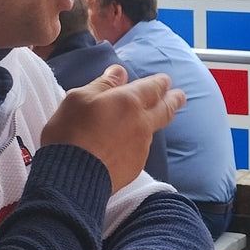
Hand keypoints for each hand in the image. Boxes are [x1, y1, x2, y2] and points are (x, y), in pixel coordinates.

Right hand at [41, 64, 184, 190]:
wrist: (71, 178)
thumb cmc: (70, 134)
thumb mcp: (78, 99)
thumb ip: (103, 85)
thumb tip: (118, 72)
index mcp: (128, 101)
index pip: (152, 87)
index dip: (159, 83)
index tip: (165, 80)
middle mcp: (141, 124)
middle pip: (165, 109)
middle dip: (174, 100)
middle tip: (180, 96)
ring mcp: (141, 148)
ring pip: (152, 131)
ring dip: (152, 123)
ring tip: (145, 121)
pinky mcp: (134, 168)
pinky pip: (140, 150)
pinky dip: (136, 144)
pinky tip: (126, 146)